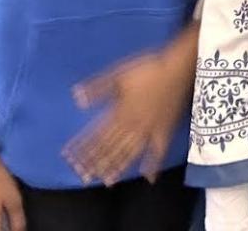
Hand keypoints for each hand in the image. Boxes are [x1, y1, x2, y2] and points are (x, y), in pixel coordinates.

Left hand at [62, 45, 191, 185]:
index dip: (82, 147)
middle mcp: (133, 126)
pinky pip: (160, 152)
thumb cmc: (148, 68)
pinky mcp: (165, 131)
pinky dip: (154, 165)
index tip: (68, 158)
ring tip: (106, 181)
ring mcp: (150, 131)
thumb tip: (77, 99)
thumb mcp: (118, 73)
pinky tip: (149, 178)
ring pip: (131, 153)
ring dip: (118, 167)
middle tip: (83, 177)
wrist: (178, 67)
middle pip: (111, 148)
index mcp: (120, 112)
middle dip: (96, 162)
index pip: (97, 134)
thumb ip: (98, 87)